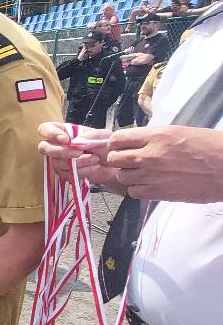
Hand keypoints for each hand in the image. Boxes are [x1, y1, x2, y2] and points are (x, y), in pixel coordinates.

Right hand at [37, 122, 114, 183]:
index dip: (51, 134)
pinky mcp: (65, 174)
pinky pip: (66, 175)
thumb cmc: (106, 146)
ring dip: (78, 162)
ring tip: (95, 159)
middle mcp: (58, 146)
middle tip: (79, 153)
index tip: (66, 140)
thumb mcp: (103, 135)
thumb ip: (90, 135)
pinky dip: (82, 171)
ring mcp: (59, 161)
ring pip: (57, 163)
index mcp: (63, 132)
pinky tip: (94, 167)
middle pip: (44, 148)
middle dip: (61, 151)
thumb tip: (74, 142)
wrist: (114, 164)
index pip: (45, 129)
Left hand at [105, 125, 222, 201]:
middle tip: (129, 161)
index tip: (120, 146)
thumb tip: (136, 142)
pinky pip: (133, 192)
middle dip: (118, 160)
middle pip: (113, 159)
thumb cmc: (210, 148)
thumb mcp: (178, 133)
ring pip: (121, 176)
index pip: (117, 139)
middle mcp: (149, 155)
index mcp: (155, 136)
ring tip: (143, 173)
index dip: (116, 144)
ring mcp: (151, 175)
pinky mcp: (158, 192)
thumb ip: (153, 138)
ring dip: (129, 175)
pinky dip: (138, 190)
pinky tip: (150, 185)